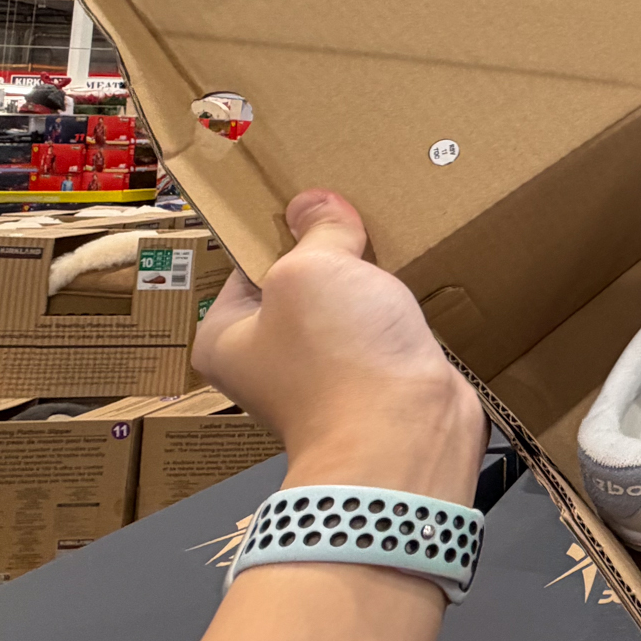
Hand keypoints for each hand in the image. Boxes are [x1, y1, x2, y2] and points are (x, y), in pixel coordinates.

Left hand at [195, 190, 486, 504]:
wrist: (406, 436)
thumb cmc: (340, 362)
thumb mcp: (313, 269)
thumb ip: (316, 229)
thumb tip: (314, 204)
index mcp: (226, 337)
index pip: (247, 263)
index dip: (284, 230)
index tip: (315, 205)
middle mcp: (269, 359)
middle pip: (300, 282)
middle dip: (333, 255)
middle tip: (359, 224)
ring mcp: (322, 372)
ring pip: (345, 304)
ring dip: (370, 282)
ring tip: (391, 250)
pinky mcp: (372, 380)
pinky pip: (380, 328)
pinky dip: (397, 309)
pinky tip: (414, 288)